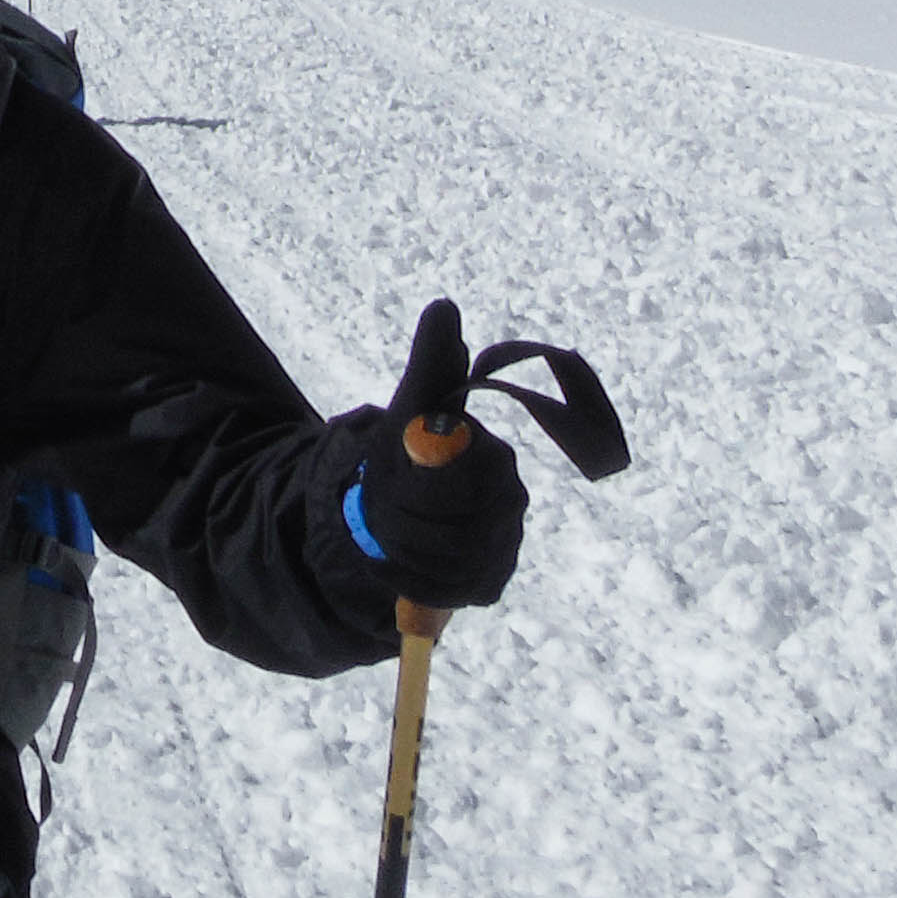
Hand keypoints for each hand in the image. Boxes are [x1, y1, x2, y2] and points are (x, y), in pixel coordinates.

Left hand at [342, 296, 526, 608]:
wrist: (393, 506)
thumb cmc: (405, 453)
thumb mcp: (411, 405)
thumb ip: (430, 361)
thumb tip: (444, 307)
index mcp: (496, 459)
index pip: (467, 481)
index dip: (424, 482)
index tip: (397, 469)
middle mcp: (510, 503)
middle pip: (455, 528)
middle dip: (407, 517)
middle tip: (386, 505)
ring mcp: (503, 546)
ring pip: (447, 562)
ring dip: (404, 547)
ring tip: (393, 528)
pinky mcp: (488, 582)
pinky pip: (447, 591)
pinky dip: (413, 577)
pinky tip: (404, 558)